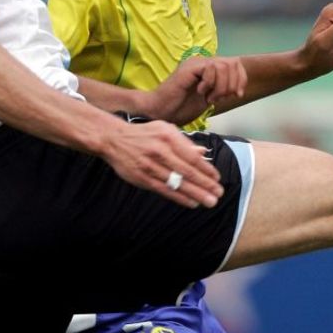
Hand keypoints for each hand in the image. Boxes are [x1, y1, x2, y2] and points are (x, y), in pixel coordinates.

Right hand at [99, 118, 223, 208]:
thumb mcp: (165, 129)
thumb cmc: (144, 134)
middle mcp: (161, 151)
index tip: (217, 179)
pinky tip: (191, 203)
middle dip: (205, 185)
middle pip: (187, 172)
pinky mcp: (143, 178)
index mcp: (169, 137)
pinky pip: (164, 190)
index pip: (192, 157)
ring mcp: (151, 166)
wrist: (114, 139)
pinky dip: (179, 198)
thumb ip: (184, 142)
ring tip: (209, 202)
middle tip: (218, 194)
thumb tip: (203, 152)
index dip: (206, 170)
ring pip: (177, 183)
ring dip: (196, 194)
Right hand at [144, 56, 247, 125]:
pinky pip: (210, 68)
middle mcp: (203, 62)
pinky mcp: (189, 67)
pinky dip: (210, 83)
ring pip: (223, 66)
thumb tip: (238, 88)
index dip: (241, 79)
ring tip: (210, 98)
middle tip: (220, 98)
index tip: (237, 95)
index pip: (235, 64)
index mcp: (208, 68)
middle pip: (232, 63)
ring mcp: (195, 63)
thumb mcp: (209, 98)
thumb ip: (222, 90)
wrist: (161, 112)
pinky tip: (200, 92)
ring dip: (221, 86)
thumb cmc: (180, 108)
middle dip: (233, 84)